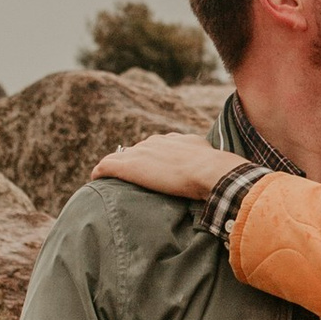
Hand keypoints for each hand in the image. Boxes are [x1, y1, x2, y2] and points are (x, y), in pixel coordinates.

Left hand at [93, 133, 246, 200]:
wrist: (212, 172)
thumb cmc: (220, 172)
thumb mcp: (217, 165)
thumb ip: (212, 167)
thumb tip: (226, 176)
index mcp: (177, 140)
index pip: (159, 146)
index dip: (154, 159)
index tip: (153, 170)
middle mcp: (158, 142)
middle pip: (139, 150)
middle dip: (134, 162)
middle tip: (130, 178)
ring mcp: (143, 153)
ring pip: (122, 157)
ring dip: (117, 167)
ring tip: (109, 179)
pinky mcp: (131, 166)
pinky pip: (108, 165)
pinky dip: (101, 171)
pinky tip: (95, 178)